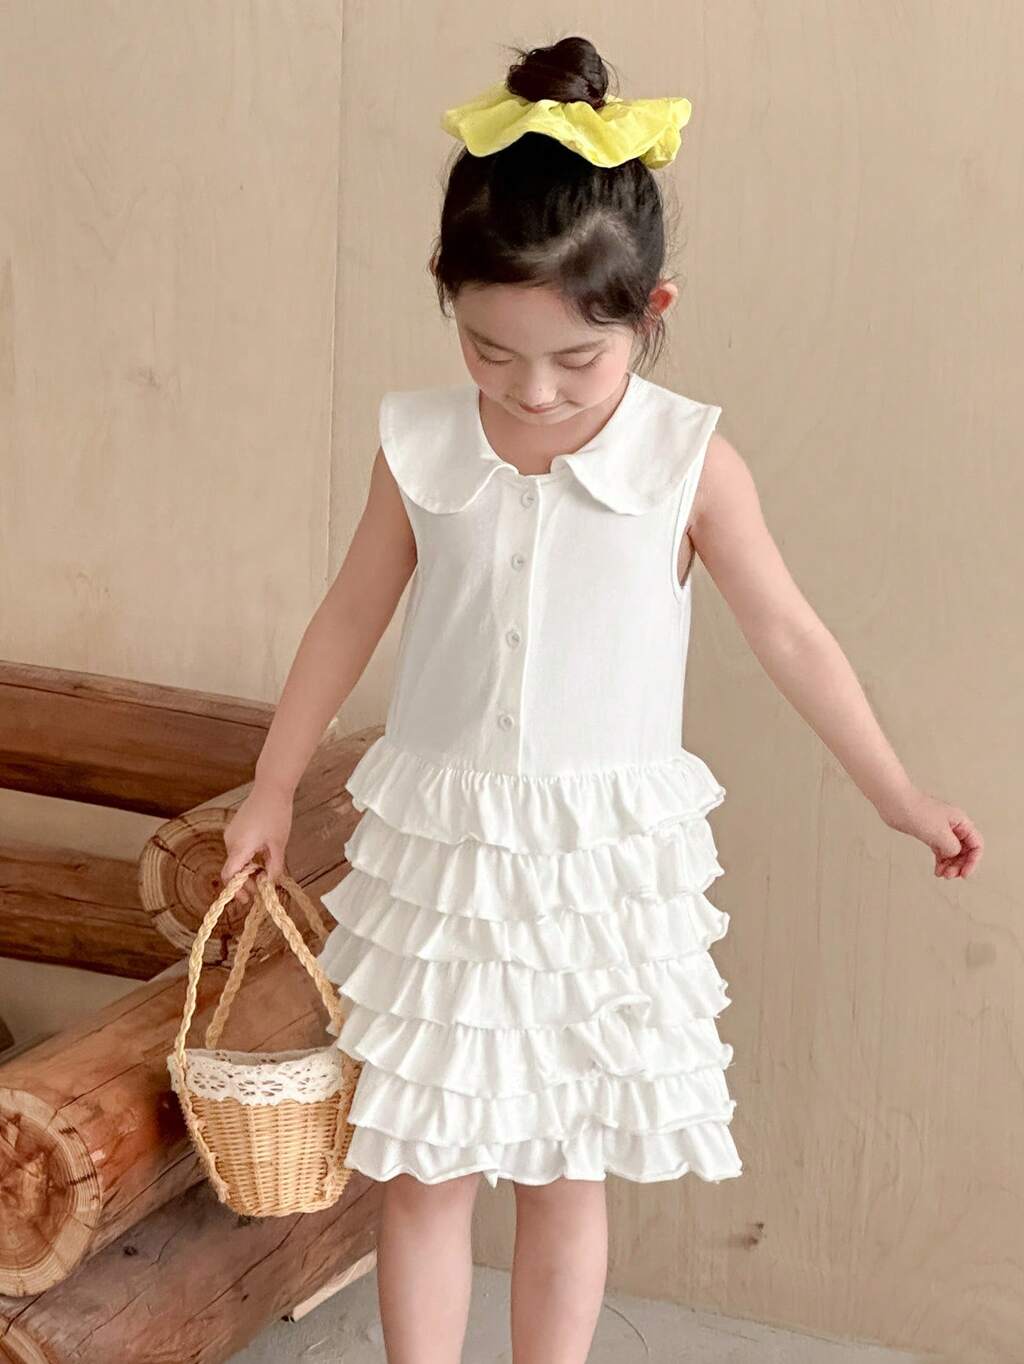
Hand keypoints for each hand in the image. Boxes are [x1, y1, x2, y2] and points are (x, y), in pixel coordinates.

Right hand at [219, 784, 294, 914]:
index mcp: (239, 847)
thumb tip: (269, 883)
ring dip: (248, 870)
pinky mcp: (235, 828)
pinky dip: (246, 858)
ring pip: (236, 859)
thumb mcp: (279, 844)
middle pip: (232, 869)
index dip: (236, 890)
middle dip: (245, 882)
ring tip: (264, 873)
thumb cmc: (276, 814)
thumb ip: (274, 866)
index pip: (229, 876)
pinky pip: (238, 849)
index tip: (248, 899)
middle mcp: (230, 841)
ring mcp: (231, 833)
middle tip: (261, 889)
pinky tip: (261, 858)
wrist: (271, 788)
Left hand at [877, 788, 983, 878]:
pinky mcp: (929, 834)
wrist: (894, 802)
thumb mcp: (939, 833)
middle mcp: (954, 826)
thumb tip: (955, 855)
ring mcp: (941, 830)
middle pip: (965, 851)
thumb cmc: (916, 811)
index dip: (972, 861)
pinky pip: (941, 851)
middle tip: (949, 875)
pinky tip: (937, 870)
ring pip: (952, 852)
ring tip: (942, 875)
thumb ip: (952, 847)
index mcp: (961, 822)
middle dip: (959, 865)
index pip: (976, 845)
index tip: (963, 874)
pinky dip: (941, 861)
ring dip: (950, 865)